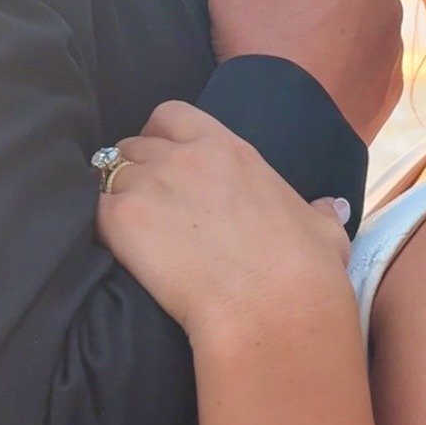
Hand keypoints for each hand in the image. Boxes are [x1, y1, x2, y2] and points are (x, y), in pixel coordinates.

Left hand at [95, 102, 354, 341]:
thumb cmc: (304, 271)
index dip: (160, 138)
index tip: (164, 163)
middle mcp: (185, 156)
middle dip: (133, 171)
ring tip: (129, 236)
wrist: (272, 309)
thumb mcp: (323, 230)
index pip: (171, 115)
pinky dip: (102, 230)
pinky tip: (117, 254)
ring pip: (108, 176)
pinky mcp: (123, 220)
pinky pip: (95, 212)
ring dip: (115, 200)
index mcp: (229, 148)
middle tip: (144, 208)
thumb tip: (330, 208)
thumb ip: (319, 212)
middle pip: (132, 145)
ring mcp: (151, 184)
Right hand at [209, 0, 403, 143]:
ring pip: (365, 16)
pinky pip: (370, 56)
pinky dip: (348, 58)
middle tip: (278, 6)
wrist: (285, 136)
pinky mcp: (391, 84)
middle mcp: (384, 1)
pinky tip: (313, 77)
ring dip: (336, 20)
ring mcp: (392, 46)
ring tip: (293, 47)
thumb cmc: (259, 56)